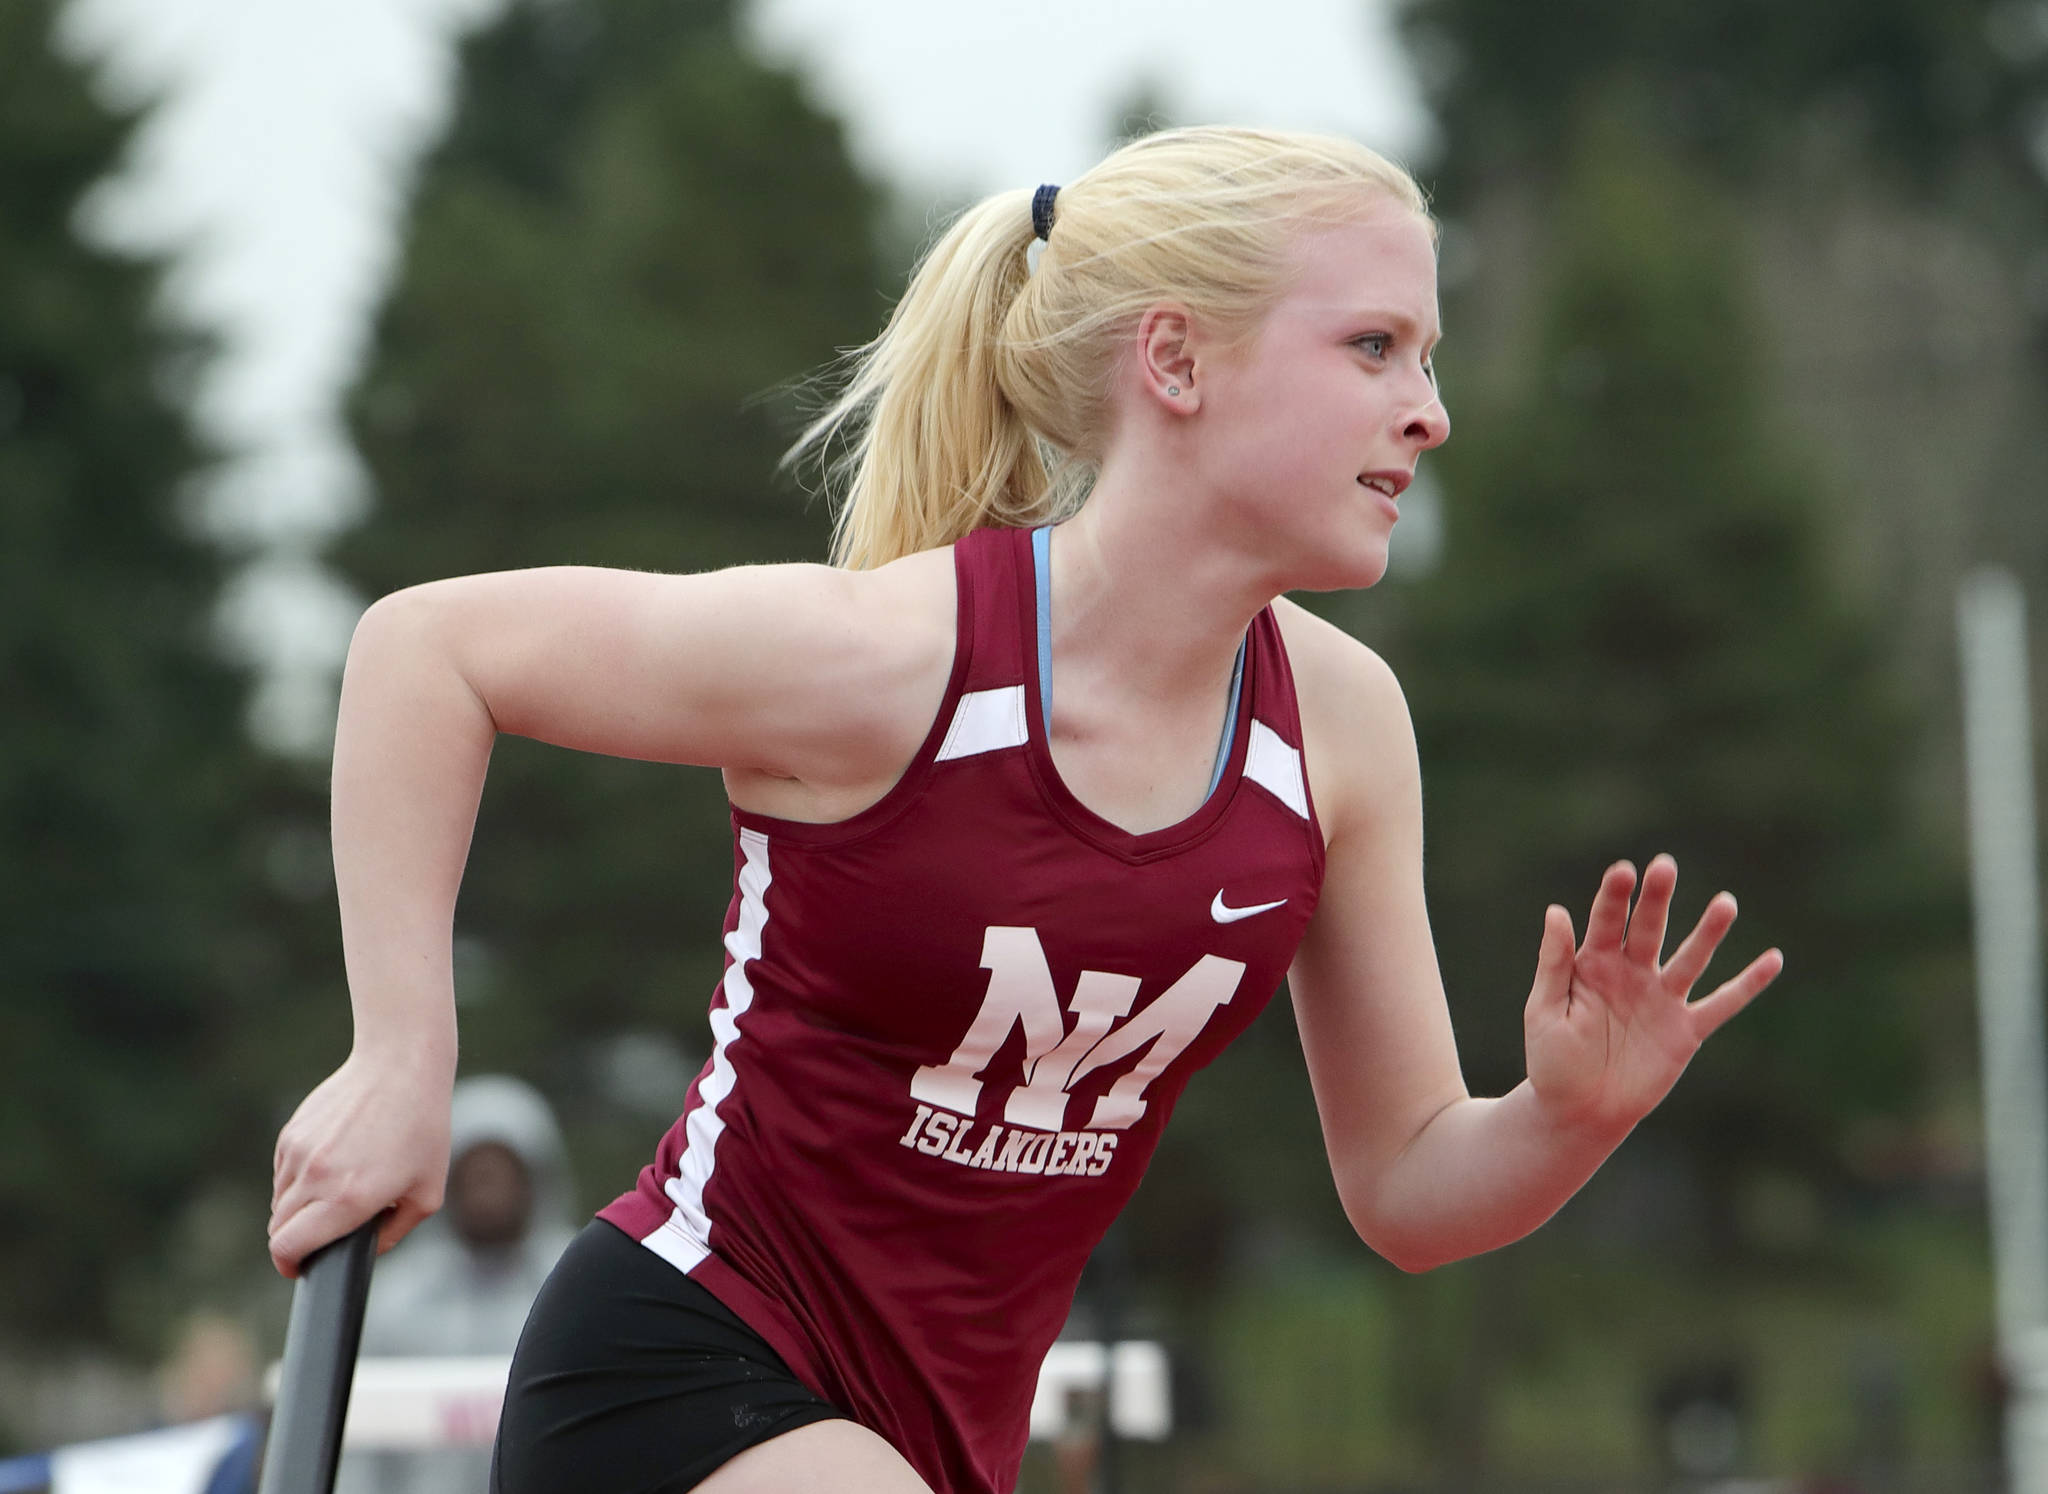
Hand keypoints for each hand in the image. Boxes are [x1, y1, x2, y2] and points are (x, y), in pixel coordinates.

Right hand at [268, 1049, 452, 1276]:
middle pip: (278, 1229)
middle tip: (322, 1234)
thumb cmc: (423, 1129)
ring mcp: (299, 1153)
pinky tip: (331, 1164)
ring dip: (297, 1208)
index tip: (300, 1267)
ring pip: (279, 1200)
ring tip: (334, 1192)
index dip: (289, 1265)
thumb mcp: (427, 1192)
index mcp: (348, 1199)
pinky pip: (283, 1172)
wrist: (401, 1068)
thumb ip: (394, 1232)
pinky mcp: (291, 1133)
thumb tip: (366, 1249)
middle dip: (295, 1240)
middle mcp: (316, 1178)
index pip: (287, 1248)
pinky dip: (298, 1179)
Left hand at [1524, 854, 1782, 1136]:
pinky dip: (1748, 985)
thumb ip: (1553, 964)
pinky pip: (1722, 1004)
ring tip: (1725, 903)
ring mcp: (1661, 999)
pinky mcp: (1685, 1031)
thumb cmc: (1551, 1062)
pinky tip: (1774, 960)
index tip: (1624, 870)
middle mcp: (1631, 973)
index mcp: (1592, 964)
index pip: (1605, 921)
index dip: (1614, 896)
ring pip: (1690, 958)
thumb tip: (1556, 911)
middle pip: (1648, 928)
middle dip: (1656, 899)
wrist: (1578, 1111)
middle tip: (1665, 866)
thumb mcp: (1544, 1012)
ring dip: (1708, 932)